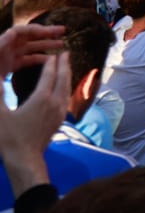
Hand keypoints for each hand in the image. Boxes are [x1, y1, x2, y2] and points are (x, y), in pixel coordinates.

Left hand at [0, 26, 64, 76]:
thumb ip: (1, 44)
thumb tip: (11, 32)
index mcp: (1, 45)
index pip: (18, 31)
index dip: (33, 29)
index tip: (48, 31)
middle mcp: (7, 47)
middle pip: (28, 36)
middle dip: (45, 33)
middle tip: (63, 30)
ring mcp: (10, 56)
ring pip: (30, 47)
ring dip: (46, 44)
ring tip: (61, 43)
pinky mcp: (11, 66)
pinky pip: (28, 59)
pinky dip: (39, 58)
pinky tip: (50, 60)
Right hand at [0, 50, 66, 181]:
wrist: (25, 159)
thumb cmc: (10, 138)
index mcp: (41, 99)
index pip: (49, 75)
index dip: (52, 63)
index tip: (54, 54)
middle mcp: (55, 102)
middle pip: (63, 79)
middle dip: (64, 65)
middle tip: (66, 53)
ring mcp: (60, 112)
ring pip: (67, 88)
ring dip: (67, 75)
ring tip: (66, 67)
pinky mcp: (60, 120)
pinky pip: (66, 98)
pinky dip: (65, 87)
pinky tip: (62, 88)